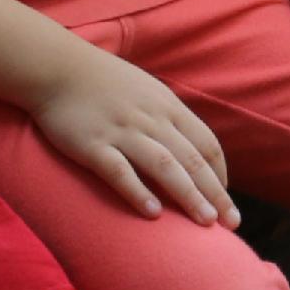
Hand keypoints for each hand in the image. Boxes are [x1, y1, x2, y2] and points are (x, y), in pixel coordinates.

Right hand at [29, 42, 239, 224]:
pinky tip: (153, 214)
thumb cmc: (104, 82)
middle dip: (215, 193)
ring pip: (165, 167)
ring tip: (205, 222)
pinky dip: (138, 192)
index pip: (206, 144)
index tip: (225, 198)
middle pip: (193, 160)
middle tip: (232, 222)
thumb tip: (190, 145)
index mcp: (168, 107)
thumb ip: (168, 117)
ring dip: (189, 196)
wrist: (57, 67)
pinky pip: (120, 171)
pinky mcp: (92, 145)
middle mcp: (151, 120)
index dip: (220, 173)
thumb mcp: (147, 91)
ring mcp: (123, 132)